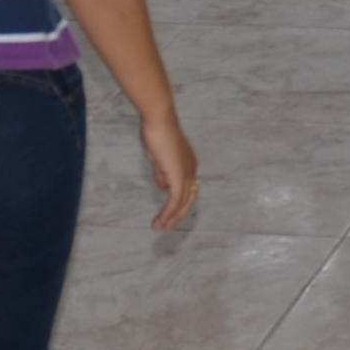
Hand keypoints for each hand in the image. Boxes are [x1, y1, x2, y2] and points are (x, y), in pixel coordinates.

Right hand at [139, 108, 199, 230]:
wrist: (159, 120)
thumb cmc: (156, 132)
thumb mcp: (159, 156)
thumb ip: (162, 171)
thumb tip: (163, 186)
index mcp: (189, 163)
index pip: (188, 188)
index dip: (178, 202)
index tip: (166, 213)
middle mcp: (192, 170)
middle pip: (190, 199)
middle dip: (178, 215)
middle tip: (166, 227)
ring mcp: (187, 173)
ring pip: (183, 203)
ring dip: (171, 218)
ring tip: (160, 228)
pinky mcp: (179, 177)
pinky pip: (175, 200)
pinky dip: (168, 213)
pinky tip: (160, 221)